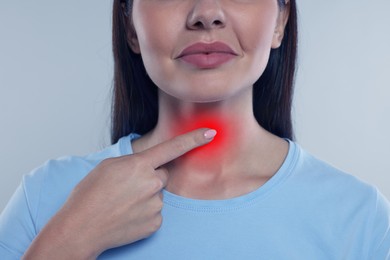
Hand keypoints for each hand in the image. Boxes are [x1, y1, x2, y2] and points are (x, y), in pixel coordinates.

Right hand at [23, 128, 215, 259]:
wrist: (80, 228)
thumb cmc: (88, 196)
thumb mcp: (107, 167)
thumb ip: (133, 162)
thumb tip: (147, 167)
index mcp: (139, 165)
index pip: (172, 148)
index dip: (193, 139)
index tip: (210, 133)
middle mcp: (151, 184)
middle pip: (162, 175)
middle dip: (150, 178)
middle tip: (128, 188)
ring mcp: (155, 205)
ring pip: (158, 195)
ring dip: (146, 197)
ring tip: (123, 204)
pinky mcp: (155, 223)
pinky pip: (156, 212)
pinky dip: (145, 213)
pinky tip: (128, 215)